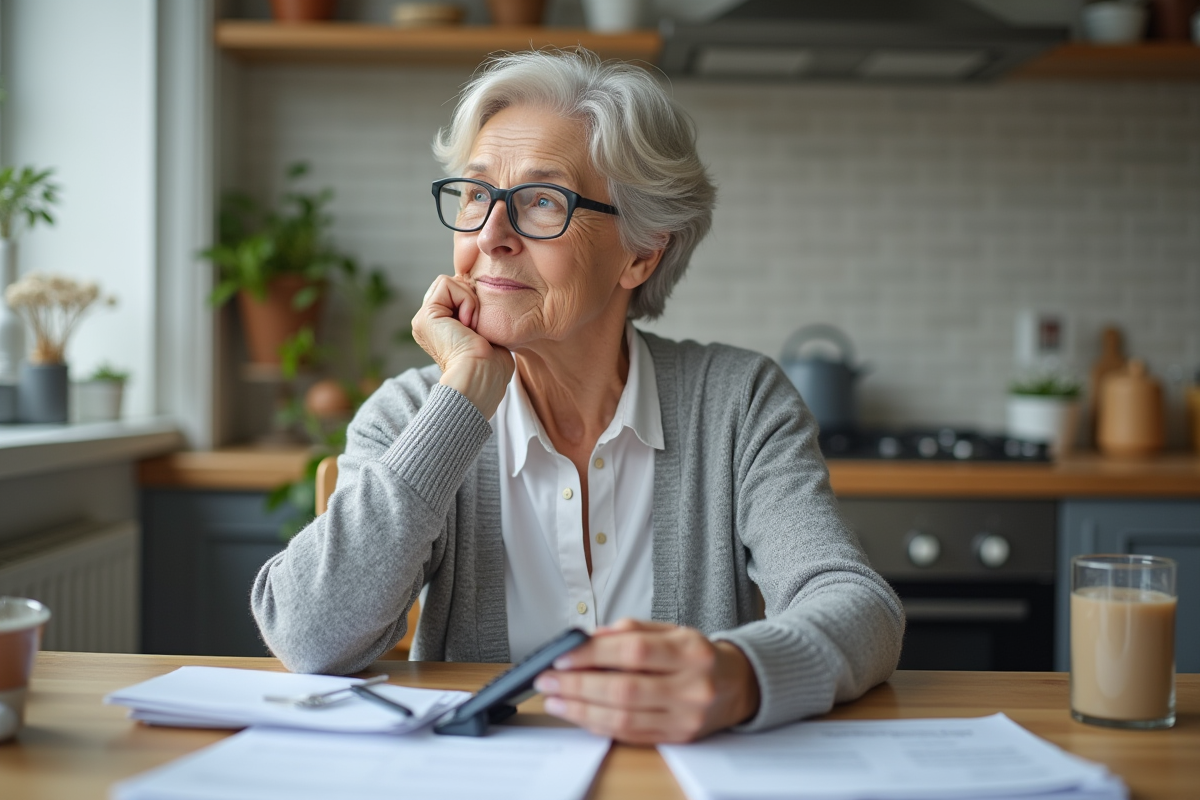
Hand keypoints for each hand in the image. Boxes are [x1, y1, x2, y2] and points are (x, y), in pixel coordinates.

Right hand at [411, 274, 513, 417]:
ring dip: (471, 300)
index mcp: (441, 328)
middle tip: (478, 327)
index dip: (476, 300)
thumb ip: (479, 313)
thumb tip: (484, 293)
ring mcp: (424, 319)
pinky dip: (466, 300)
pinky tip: (469, 324)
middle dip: (473, 298)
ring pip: (450, 282)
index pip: (459, 293)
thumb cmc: (492, 365)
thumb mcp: (487, 332)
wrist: (482, 378)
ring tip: (474, 327)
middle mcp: (429, 323)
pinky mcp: (425, 316)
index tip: (483, 326)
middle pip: (454, 285)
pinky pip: (447, 284)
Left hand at [533, 619, 760, 743]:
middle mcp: (691, 685)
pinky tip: (579, 715)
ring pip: (624, 718)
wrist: (737, 686)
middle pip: (624, 689)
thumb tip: (588, 639)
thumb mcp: (672, 630)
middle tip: (547, 680)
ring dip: (581, 710)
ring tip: (555, 700)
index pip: (633, 651)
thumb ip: (632, 631)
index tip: (561, 656)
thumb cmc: (697, 655)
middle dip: (577, 686)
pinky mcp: (678, 738)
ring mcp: (686, 717)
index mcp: (690, 650)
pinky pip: (631, 735)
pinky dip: (599, 725)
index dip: (592, 655)